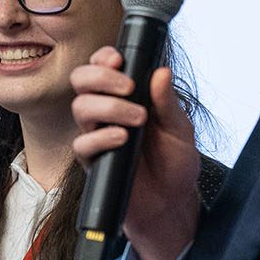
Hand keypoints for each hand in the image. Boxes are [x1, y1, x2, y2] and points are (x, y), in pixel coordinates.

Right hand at [71, 46, 201, 259]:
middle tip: (128, 87)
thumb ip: (167, 101)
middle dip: (100, 77)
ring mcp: (96, 135)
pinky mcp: (93, 160)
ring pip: (80, 107)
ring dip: (108, 107)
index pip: (101, 67)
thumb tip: (162, 71)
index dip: (102, 58)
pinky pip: (82, 143)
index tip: (118, 59)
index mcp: (125, 96)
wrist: (172, 201)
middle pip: (81, 80)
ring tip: (137, 118)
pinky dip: (102, 137)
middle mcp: (105, 112)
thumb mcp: (180, 127)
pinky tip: (123, 138)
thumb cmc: (174, 161)